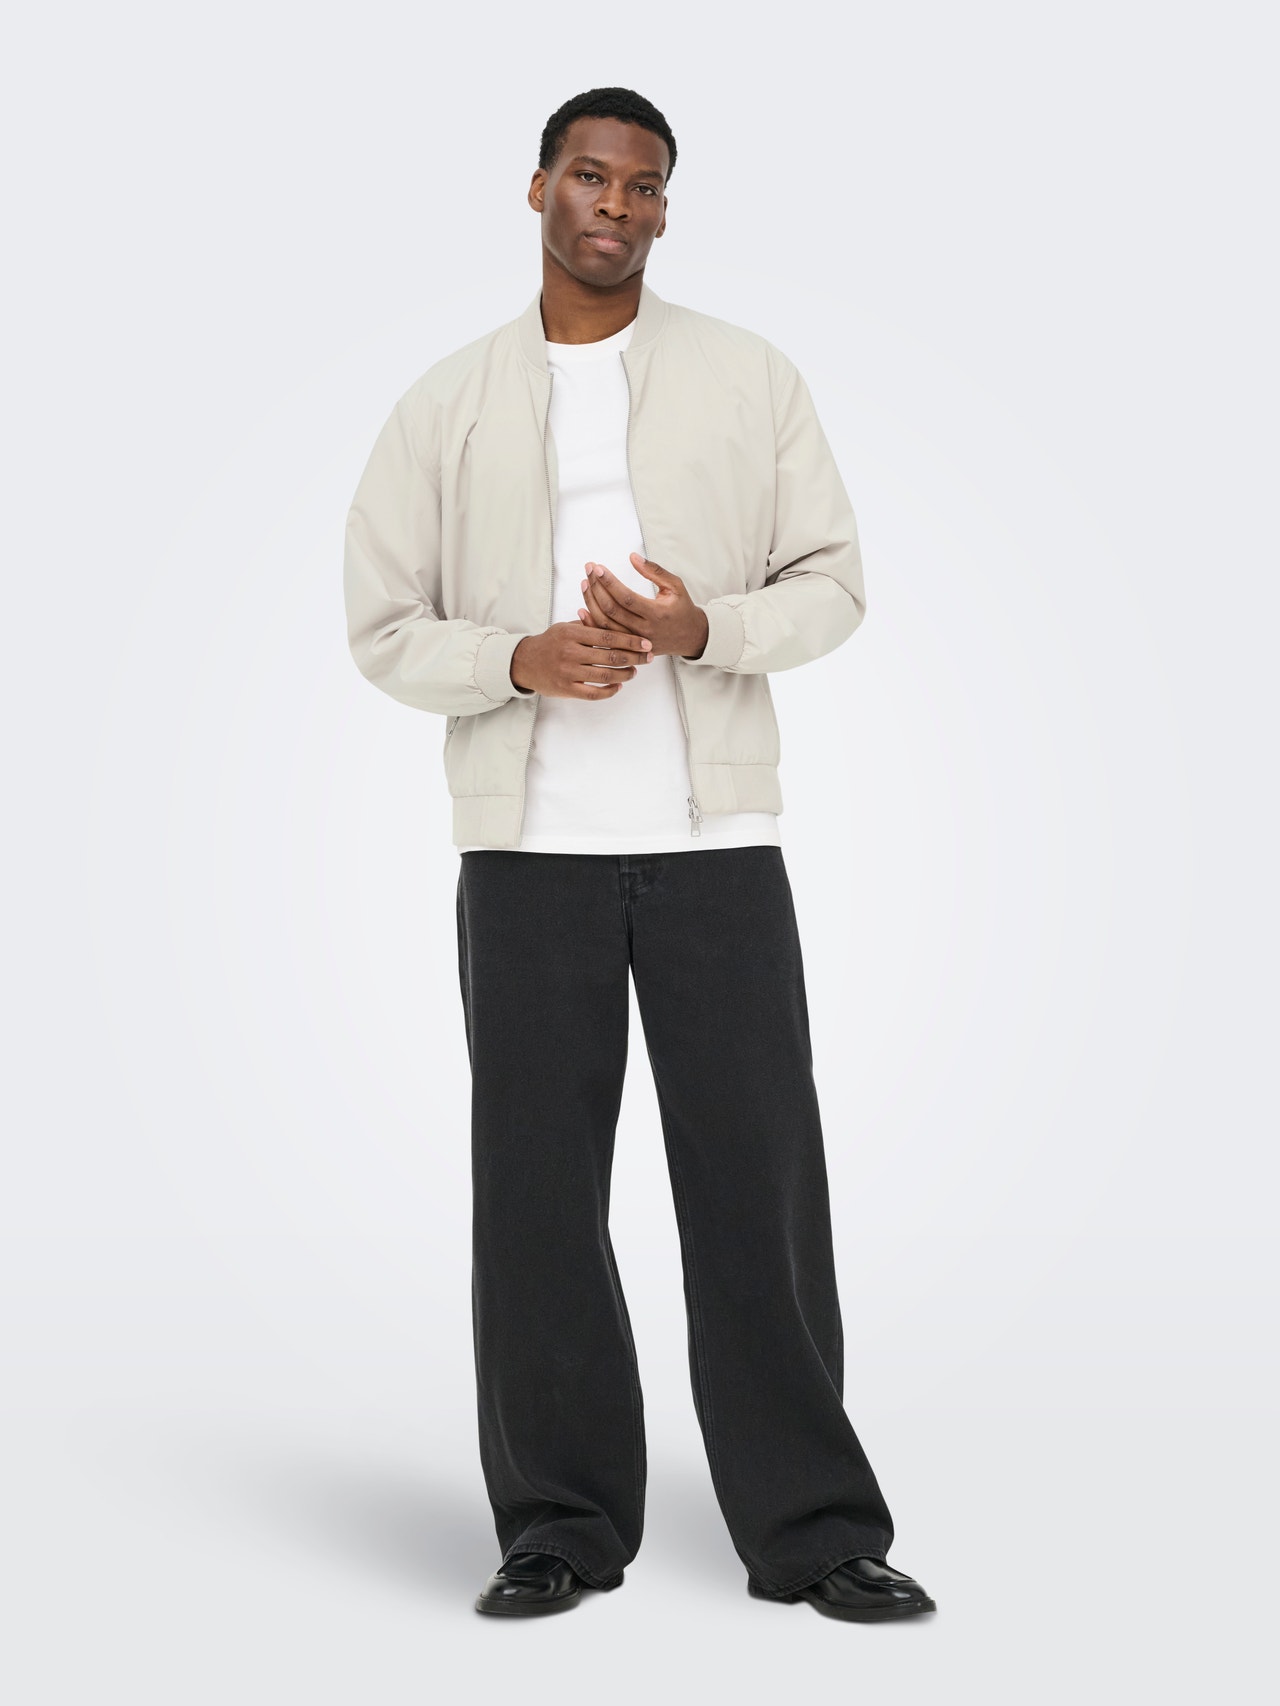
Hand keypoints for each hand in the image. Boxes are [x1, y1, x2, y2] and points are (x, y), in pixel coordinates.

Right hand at [511, 620, 652, 698]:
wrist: (524, 662)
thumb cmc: (550, 643)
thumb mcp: (565, 628)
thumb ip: (588, 625)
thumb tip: (616, 617)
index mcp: (572, 634)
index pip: (608, 636)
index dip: (630, 640)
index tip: (646, 643)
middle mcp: (570, 652)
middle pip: (610, 656)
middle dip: (634, 657)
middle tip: (648, 657)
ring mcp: (568, 672)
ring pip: (605, 676)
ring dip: (625, 675)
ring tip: (634, 671)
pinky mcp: (566, 689)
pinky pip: (593, 693)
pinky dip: (609, 691)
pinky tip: (618, 686)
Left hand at [576, 554, 709, 659]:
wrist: (690, 637)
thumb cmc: (682, 608)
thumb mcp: (675, 586)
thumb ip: (654, 571)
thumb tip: (632, 557)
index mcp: (656, 614)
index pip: (626, 598)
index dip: (609, 583)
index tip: (598, 568)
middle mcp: (644, 630)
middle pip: (612, 610)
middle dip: (597, 588)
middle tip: (589, 569)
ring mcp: (635, 642)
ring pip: (606, 624)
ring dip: (591, 603)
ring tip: (585, 583)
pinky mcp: (629, 647)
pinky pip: (605, 636)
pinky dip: (592, 623)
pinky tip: (583, 608)